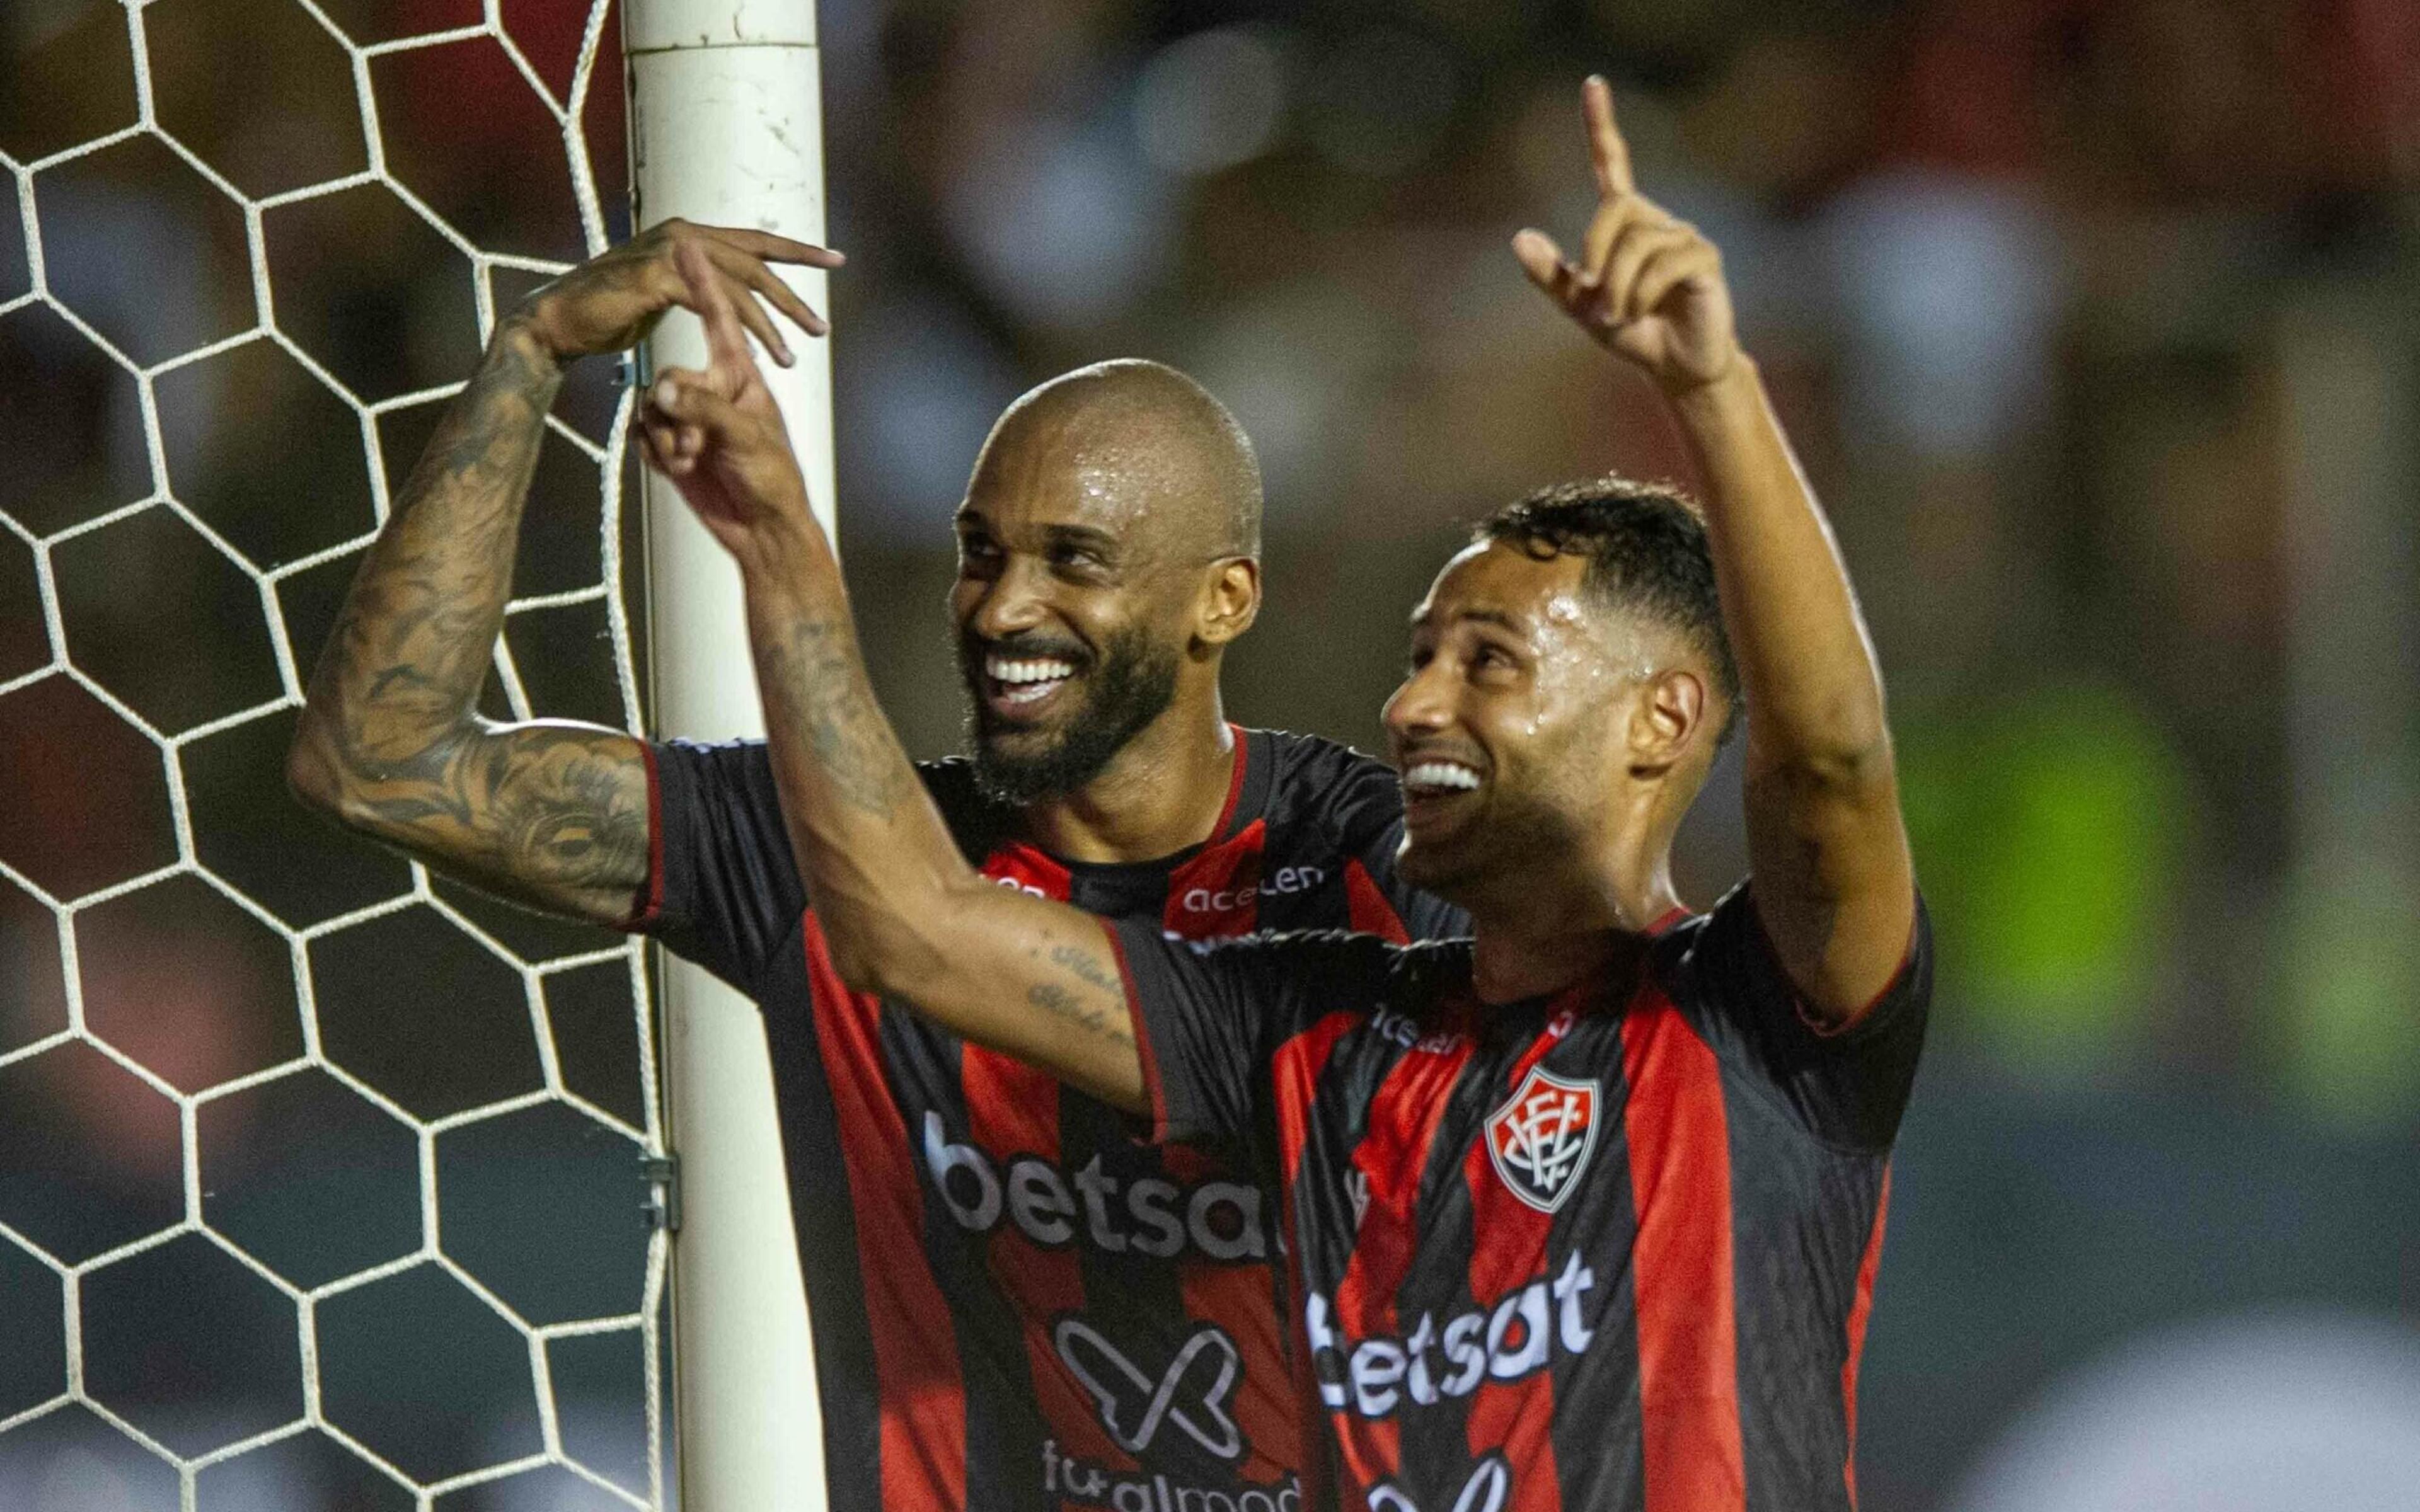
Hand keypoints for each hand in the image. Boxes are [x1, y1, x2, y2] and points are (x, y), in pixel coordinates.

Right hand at [516, 218, 843, 365]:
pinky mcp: (658, 278)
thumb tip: (725, 300)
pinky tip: (753, 357)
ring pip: (739, 287)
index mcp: (690, 235)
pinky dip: (734, 332)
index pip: (754, 243)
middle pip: (756, 262)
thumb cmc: (607, 315)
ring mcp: (671, 253)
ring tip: (796, 354)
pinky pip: (710, 304)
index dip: (796, 252)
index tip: (835, 260)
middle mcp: (684, 235)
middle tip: (822, 326)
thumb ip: (696, 289)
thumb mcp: (663, 295)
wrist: (558, 322)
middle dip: (793, 295)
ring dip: (770, 324)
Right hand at [638, 240, 817, 558]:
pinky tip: (681, 471)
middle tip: (698, 446)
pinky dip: (658, 454)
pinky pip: (644, 434)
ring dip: (669, 439)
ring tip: (693, 462)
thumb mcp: (744, 438)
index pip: (719, 319)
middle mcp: (711, 388)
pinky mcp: (671, 443)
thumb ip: (702, 409)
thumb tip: (659, 391)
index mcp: (739, 375)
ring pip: (652, 407)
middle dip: (678, 413)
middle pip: (669, 375)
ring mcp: (689, 415)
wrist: (761, 532)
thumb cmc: (772, 478)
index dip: (702, 282)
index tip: (686, 243)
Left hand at [1513, 78, 1737, 393]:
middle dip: (1596, 255)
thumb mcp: (1580, 306)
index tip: (1591, 84)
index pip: (1612, 162)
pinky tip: (1644, 311)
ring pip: (1637, 242)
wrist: (1673, 366)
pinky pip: (1664, 263)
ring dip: (1619, 287)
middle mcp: (1656, 219)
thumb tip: (1519, 236)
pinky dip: (1644, 292)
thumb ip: (1550, 275)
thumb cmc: (1631, 331)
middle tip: (1597, 300)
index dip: (1600, 125)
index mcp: (1625, 222)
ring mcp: (1683, 236)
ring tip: (1621, 315)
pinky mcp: (1704, 258)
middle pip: (1613, 210)